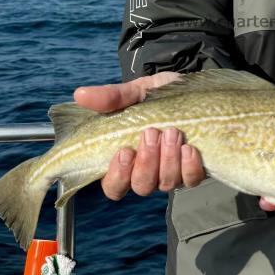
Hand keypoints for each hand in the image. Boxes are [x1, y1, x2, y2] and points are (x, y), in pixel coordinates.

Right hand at [73, 72, 205, 199]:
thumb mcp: (134, 92)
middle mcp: (149, 171)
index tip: (124, 151)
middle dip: (146, 163)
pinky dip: (189, 166)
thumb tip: (80, 95)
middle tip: (151, 133)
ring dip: (168, 160)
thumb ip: (111, 97)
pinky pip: (191, 179)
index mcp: (127, 159)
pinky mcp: (194, 168)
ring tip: (172, 132)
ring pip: (166, 184)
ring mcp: (172, 172)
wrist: (190, 87)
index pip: (114, 185)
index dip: (117, 176)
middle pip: (141, 186)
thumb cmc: (156, 95)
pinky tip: (190, 147)